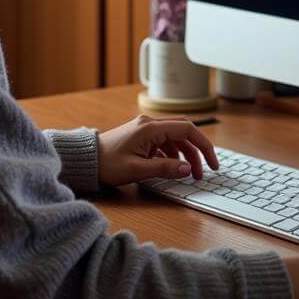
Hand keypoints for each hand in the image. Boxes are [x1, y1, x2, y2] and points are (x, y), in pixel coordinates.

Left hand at [97, 114, 219, 186]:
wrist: (86, 161)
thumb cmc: (107, 165)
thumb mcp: (137, 170)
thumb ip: (165, 168)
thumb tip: (188, 169)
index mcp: (150, 128)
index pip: (187, 129)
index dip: (203, 146)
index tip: (212, 163)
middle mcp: (150, 124)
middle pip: (184, 132)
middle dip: (197, 150)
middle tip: (205, 170)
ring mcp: (146, 130)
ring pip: (175, 138)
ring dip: (185, 154)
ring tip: (189, 174)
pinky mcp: (142, 137)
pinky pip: (165, 142)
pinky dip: (173, 154)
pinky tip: (172, 168)